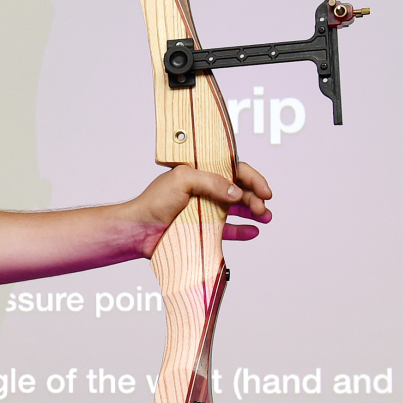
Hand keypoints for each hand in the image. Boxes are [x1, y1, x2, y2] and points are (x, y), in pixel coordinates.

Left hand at [127, 161, 272, 249]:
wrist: (138, 231)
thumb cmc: (153, 202)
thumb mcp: (182, 180)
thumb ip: (212, 182)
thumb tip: (237, 192)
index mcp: (199, 173)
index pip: (233, 170)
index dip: (252, 178)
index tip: (265, 190)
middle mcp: (204, 190)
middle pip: (238, 190)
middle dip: (255, 197)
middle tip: (262, 208)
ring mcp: (204, 210)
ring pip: (236, 209)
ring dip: (253, 212)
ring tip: (265, 217)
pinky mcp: (201, 229)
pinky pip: (227, 229)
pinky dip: (242, 230)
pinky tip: (253, 231)